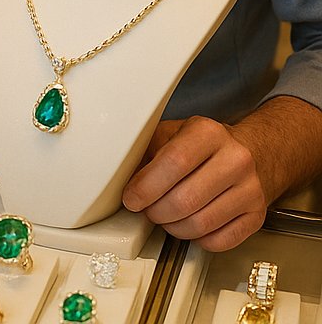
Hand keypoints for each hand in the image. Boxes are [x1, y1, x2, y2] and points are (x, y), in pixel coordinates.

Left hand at [121, 116, 266, 250]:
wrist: (251, 153)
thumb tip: (117, 175)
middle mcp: (234, 159)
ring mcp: (250, 189)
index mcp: (208, 133)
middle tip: (146, 209)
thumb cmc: (202, 145)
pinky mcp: (256, 216)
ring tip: (164, 217)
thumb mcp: (171, 134)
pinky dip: (196, 240)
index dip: (147, 186)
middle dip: (156, 211)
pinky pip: (220, 241)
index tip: (131, 198)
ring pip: (201, 224)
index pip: (173, 163)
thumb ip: (146, 151)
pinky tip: (188, 226)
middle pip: (185, 199)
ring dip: (173, 228)